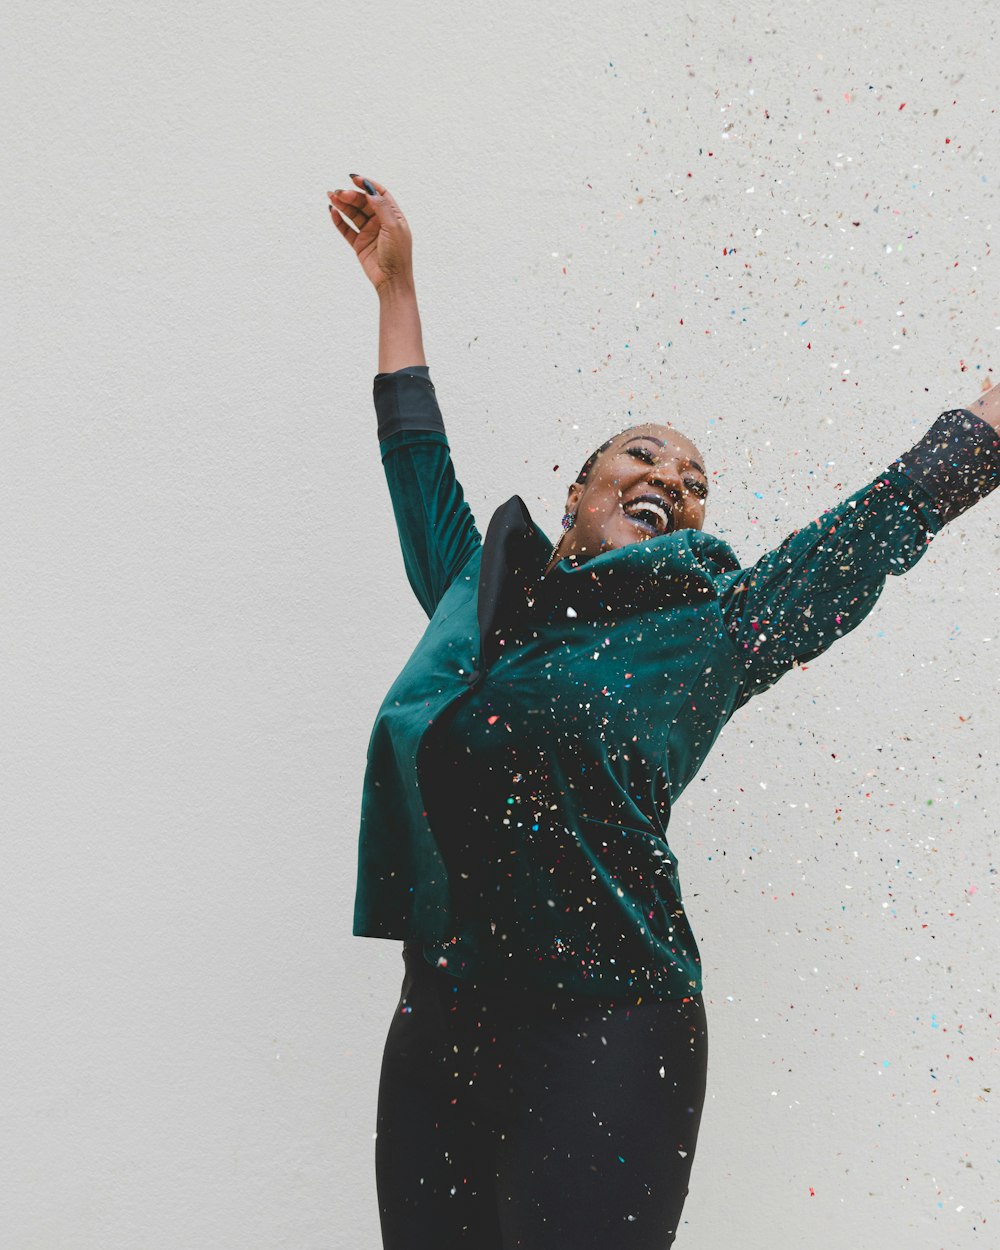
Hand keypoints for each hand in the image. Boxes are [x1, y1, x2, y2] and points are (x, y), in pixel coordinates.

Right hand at [327, 174, 413, 292]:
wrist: (391, 280)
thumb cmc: (398, 255)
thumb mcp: (393, 227)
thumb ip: (381, 207)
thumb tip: (369, 189)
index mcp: (393, 216)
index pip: (379, 194)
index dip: (367, 185)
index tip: (354, 179)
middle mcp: (381, 222)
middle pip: (363, 202)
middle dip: (351, 196)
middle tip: (339, 193)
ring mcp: (369, 232)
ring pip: (353, 214)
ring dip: (342, 205)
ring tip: (331, 196)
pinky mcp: (359, 243)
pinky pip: (347, 229)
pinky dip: (339, 220)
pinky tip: (333, 212)